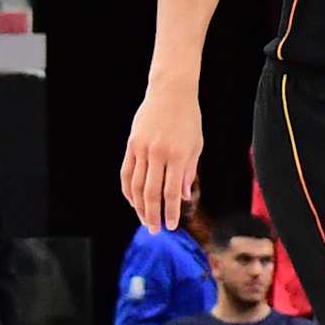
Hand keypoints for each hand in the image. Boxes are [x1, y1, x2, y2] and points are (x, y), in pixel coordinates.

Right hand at [120, 84, 203, 231]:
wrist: (170, 93)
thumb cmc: (189, 119)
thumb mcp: (196, 144)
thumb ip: (189, 171)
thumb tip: (181, 197)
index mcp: (178, 155)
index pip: (171, 192)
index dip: (170, 212)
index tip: (172, 226)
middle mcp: (158, 154)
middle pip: (152, 193)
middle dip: (152, 215)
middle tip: (154, 230)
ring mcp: (142, 149)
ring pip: (136, 185)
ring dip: (139, 206)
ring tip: (144, 219)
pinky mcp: (131, 145)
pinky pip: (127, 172)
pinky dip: (128, 189)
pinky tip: (133, 201)